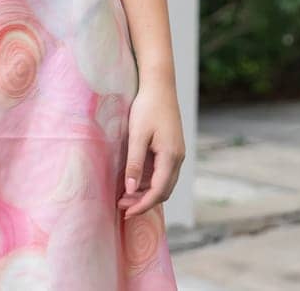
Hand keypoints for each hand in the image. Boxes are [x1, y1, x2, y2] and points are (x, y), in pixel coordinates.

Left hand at [118, 82, 184, 218]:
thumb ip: (134, 163)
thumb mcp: (137, 135)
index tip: (126, 213)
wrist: (160, 85)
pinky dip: (150, 182)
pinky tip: (135, 181)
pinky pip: (163, 172)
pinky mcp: (172, 148)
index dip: (142, 205)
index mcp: (171, 156)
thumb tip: (130, 190)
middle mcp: (178, 157)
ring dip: (147, 193)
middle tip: (121, 206)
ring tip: (125, 196)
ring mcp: (177, 153)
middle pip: (164, 191)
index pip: (158, 191)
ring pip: (165, 183)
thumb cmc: (147, 107)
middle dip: (144, 202)